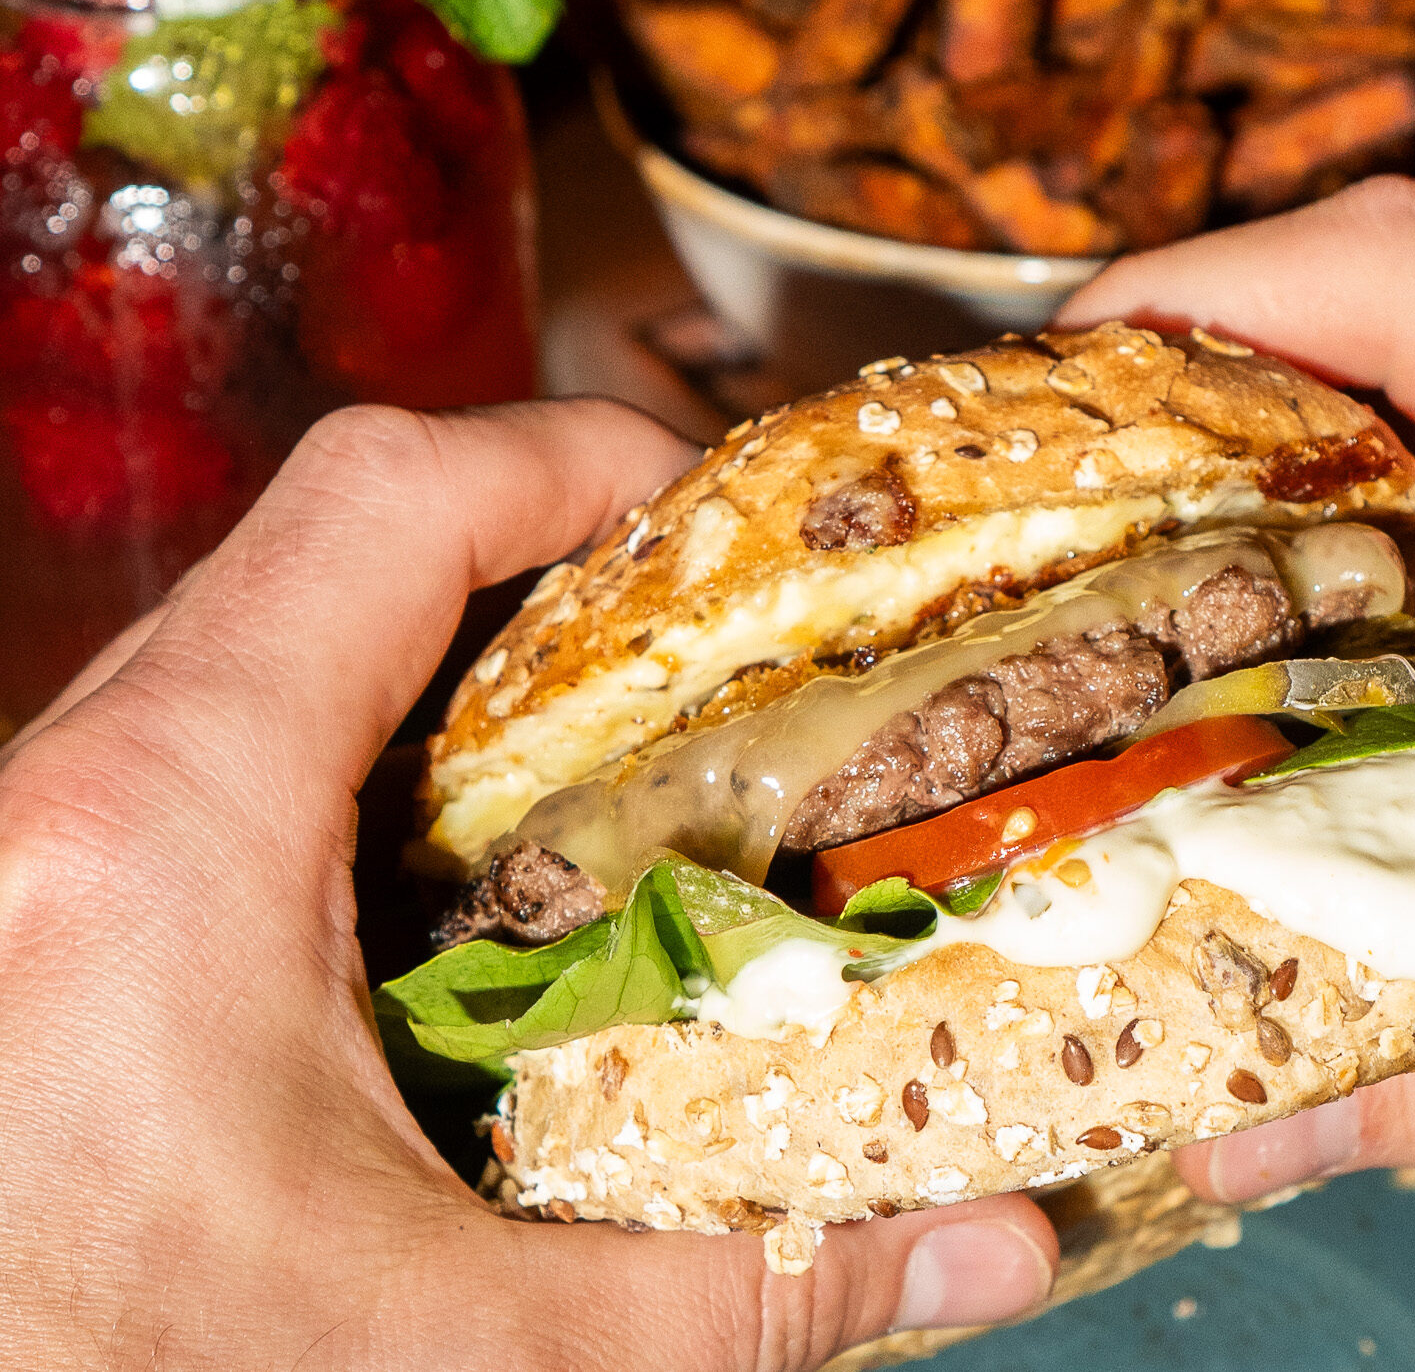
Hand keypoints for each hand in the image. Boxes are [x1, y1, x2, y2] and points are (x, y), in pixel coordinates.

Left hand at [0, 402, 1054, 1366]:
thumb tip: (989, 1250)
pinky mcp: (26, 890)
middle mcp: (74, 789)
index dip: (574, 460)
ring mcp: (28, 831)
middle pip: (335, 537)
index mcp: (171, 829)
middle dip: (538, 565)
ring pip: (260, 626)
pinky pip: (200, 724)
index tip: (709, 517)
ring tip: (590, 755)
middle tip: (690, 655)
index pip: (389, 500)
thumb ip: (739, 1290)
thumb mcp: (455, 1353)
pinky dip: (348, 742)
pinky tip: (439, 872)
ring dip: (441, 656)